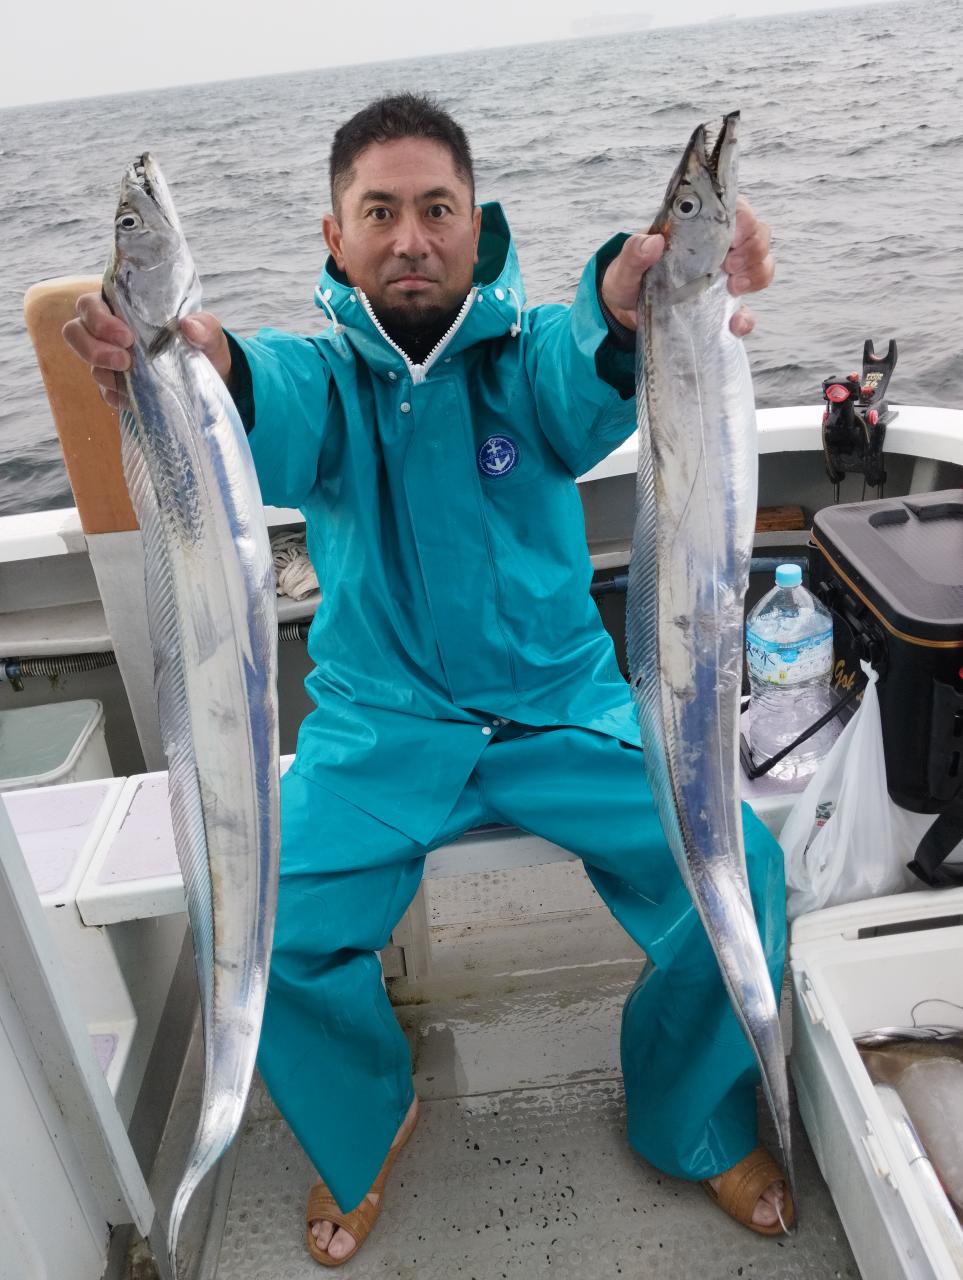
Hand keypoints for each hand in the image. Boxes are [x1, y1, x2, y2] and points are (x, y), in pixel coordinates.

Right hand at [62, 294, 230, 409]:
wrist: (212, 378)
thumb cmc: (203, 346)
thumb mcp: (209, 334)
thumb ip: (204, 326)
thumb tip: (189, 326)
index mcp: (122, 309)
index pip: (89, 305)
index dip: (98, 319)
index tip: (126, 337)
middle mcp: (108, 333)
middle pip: (75, 333)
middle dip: (93, 349)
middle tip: (124, 361)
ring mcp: (109, 362)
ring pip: (90, 366)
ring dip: (108, 374)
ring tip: (134, 379)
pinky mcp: (117, 388)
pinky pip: (106, 393)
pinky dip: (118, 396)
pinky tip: (136, 397)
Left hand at [599, 196, 774, 338]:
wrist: (625, 316)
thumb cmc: (628, 279)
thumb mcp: (625, 266)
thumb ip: (633, 252)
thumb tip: (653, 242)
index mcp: (697, 229)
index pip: (733, 209)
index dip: (744, 217)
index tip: (734, 235)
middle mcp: (717, 249)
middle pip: (757, 234)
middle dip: (754, 248)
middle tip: (731, 265)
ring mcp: (723, 278)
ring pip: (761, 266)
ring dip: (757, 275)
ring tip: (734, 288)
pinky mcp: (722, 309)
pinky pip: (746, 311)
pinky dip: (746, 318)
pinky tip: (733, 324)